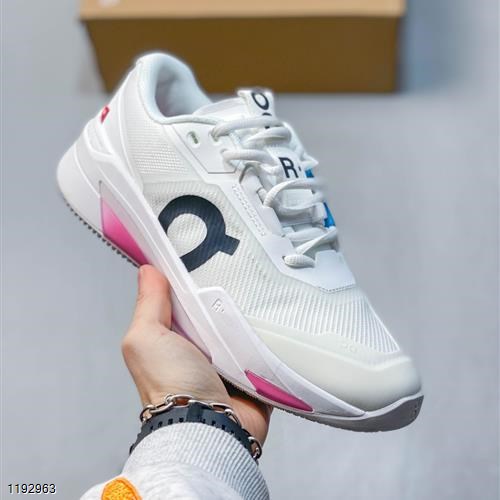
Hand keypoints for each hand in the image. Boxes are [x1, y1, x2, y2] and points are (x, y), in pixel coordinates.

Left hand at [122, 265, 271, 443]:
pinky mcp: (252, 370)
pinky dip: (267, 334)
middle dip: (226, 293)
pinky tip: (271, 319)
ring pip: (242, 324)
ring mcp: (227, 358)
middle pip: (216, 308)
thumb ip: (148, 304)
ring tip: (256, 293)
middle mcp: (200, 346)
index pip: (184, 297)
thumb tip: (147, 272)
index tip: (203, 254)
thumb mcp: (146, 338)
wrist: (209, 426)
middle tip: (235, 273)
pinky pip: (263, 343)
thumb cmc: (172, 388)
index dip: (191, 277)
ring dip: (248, 314)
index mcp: (173, 337)